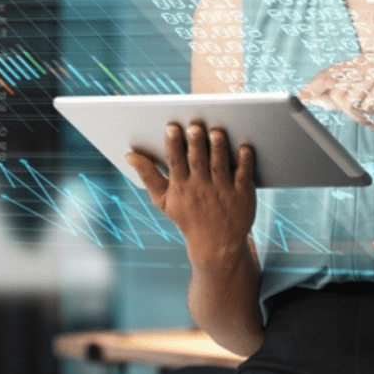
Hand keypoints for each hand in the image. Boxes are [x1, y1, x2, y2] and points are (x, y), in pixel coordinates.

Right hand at [125, 122, 255, 263]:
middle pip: (198, 161)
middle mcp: (202, 187)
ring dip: (218, 149)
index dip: (173, 144)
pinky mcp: (242, 193)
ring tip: (216, 132)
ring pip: (220, 165)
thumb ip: (147, 175)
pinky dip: (245, 162)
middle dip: (195, 143)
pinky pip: (243, 175)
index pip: (175, 162)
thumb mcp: (163, 200)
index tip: (171, 127)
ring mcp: (223, 190)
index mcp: (181, 186)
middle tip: (194, 126)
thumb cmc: (188, 216)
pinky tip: (245, 148)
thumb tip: (129, 154)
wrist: (217, 246)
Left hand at [298, 51, 373, 134]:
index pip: (333, 71)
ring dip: (361, 118)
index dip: (316, 85)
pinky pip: (367, 105)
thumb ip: (342, 97)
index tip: (301, 96)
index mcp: (367, 60)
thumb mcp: (367, 103)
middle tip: (366, 119)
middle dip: (347, 112)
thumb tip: (310, 95)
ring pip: (351, 99)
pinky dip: (373, 118)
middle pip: (338, 89)